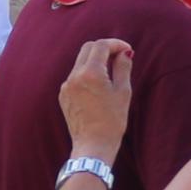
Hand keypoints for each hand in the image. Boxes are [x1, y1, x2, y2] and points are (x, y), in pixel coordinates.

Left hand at [59, 38, 135, 158]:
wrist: (93, 146)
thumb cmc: (112, 121)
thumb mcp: (123, 92)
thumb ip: (123, 67)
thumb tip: (124, 53)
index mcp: (90, 73)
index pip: (101, 45)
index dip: (116, 44)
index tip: (127, 50)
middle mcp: (74, 76)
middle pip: (88, 48)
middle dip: (104, 49)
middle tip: (119, 57)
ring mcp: (66, 86)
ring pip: (80, 61)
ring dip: (95, 61)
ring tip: (111, 73)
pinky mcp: (63, 95)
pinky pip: (75, 76)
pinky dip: (87, 73)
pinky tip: (99, 87)